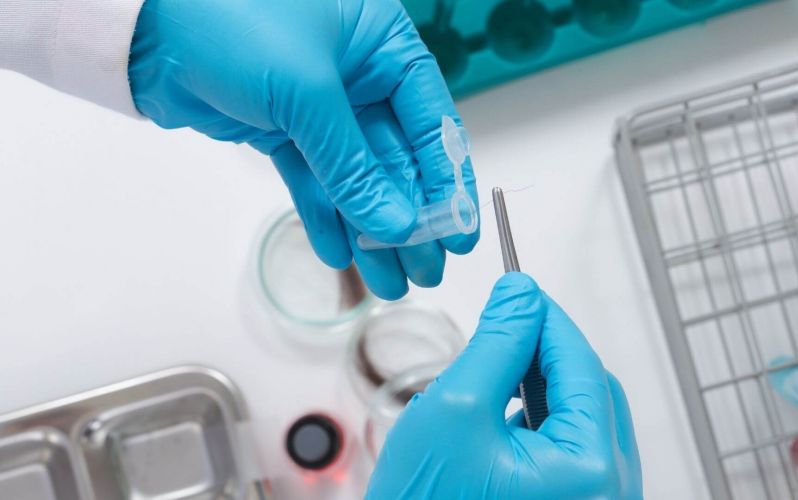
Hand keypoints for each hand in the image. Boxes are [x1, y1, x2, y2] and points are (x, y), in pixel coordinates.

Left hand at [128, 0, 478, 299]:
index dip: (448, 180)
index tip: (458, 230)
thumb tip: (396, 224)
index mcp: (382, 45)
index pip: (431, 121)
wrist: (146, 26)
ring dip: (370, 229)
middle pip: (398, 158)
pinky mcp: (283, 128)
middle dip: (411, 217)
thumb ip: (354, 164)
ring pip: (357, 177)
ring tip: (385, 279)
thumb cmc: (230, 19)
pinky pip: (314, 179)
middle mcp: (359, 75)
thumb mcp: (308, 92)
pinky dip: (325, 215)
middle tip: (424, 269)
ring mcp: (320, 104)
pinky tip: (340, 253)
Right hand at [366, 273, 642, 498]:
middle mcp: (609, 491)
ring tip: (496, 372)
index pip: (582, 365)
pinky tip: (504, 410)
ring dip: (542, 381)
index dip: (547, 319)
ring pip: (580, 414)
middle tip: (502, 327)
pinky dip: (540, 415)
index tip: (518, 292)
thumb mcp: (455, 410)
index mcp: (591, 470)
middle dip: (546, 351)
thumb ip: (497, 342)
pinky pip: (569, 443)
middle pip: (590, 389)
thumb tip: (521, 296)